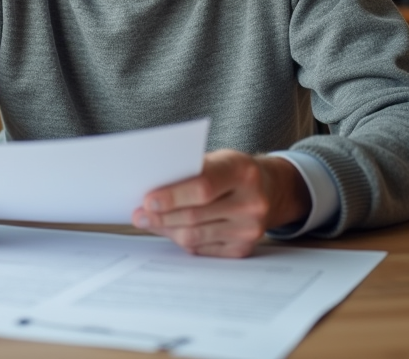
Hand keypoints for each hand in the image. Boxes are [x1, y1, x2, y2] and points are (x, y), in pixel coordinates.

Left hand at [132, 150, 309, 257]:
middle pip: (196, 215)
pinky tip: (172, 230)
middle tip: (139, 215)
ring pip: (195, 235)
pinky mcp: (244, 249)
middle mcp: (252, 201)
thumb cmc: (232, 171)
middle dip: (161, 216)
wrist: (269, 189)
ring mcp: (251, 229)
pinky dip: (183, 240)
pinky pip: (202, 249)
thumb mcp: (217, 159)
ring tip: (149, 222)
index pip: (203, 186)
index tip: (148, 200)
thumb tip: (151, 195)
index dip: (173, 195)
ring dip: (167, 229)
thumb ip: (189, 172)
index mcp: (243, 171)